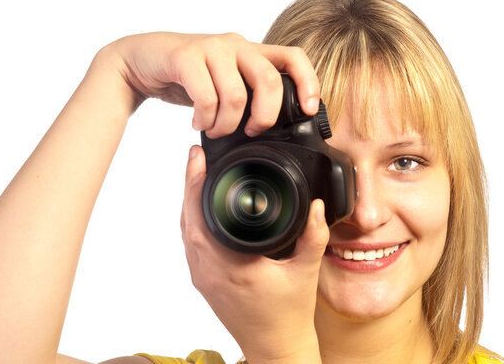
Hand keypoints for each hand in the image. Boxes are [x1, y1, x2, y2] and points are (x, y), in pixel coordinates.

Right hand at [104, 32, 319, 137]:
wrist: (141, 61)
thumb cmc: (187, 77)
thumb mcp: (224, 85)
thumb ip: (247, 97)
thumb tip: (270, 129)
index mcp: (251, 52)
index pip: (293, 58)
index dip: (308, 83)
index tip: (309, 111)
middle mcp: (236, 45)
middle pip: (270, 82)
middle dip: (264, 117)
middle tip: (250, 132)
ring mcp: (212, 48)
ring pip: (236, 95)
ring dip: (226, 124)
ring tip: (215, 130)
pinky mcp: (187, 56)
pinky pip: (206, 97)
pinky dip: (204, 119)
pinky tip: (197, 122)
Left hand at [180, 145, 327, 362]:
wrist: (276, 346)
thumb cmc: (288, 315)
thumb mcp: (305, 272)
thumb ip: (313, 237)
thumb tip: (317, 207)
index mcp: (229, 266)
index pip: (200, 218)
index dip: (194, 185)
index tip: (196, 159)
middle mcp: (208, 272)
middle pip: (186, 220)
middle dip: (188, 186)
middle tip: (196, 159)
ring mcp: (202, 278)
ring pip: (186, 233)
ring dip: (189, 203)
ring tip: (199, 176)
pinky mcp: (204, 281)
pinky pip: (191, 245)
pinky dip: (193, 221)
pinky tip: (203, 208)